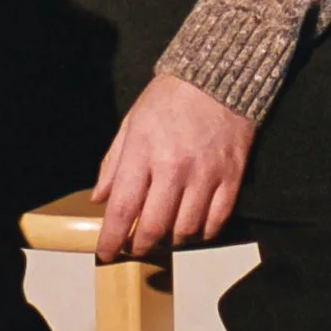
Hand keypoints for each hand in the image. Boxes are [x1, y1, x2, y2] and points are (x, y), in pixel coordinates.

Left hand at [92, 73, 253, 258]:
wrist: (218, 76)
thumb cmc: (170, 98)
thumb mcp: (131, 123)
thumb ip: (113, 163)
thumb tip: (99, 199)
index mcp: (143, 151)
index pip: (122, 208)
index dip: (111, 239)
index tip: (105, 254)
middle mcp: (173, 167)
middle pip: (154, 227)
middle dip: (140, 245)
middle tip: (136, 247)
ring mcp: (205, 174)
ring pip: (186, 229)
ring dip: (172, 240)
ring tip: (165, 234)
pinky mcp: (231, 176)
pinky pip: (216, 220)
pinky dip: (203, 232)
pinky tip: (194, 228)